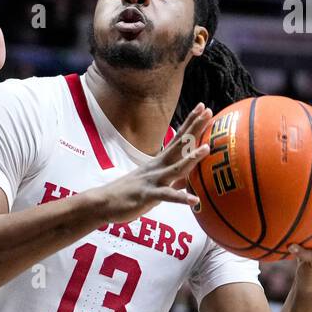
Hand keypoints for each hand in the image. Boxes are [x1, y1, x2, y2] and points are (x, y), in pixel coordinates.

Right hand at [90, 103, 212, 223]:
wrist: (104, 202)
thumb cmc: (130, 194)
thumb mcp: (155, 184)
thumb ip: (174, 181)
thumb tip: (190, 179)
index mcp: (159, 162)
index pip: (178, 139)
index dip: (191, 124)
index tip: (203, 108)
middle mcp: (158, 166)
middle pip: (179, 145)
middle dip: (194, 129)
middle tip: (208, 111)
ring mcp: (153, 180)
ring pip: (175, 168)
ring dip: (191, 158)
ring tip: (207, 148)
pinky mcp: (148, 195)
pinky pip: (166, 196)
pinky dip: (181, 198)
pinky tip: (195, 200)